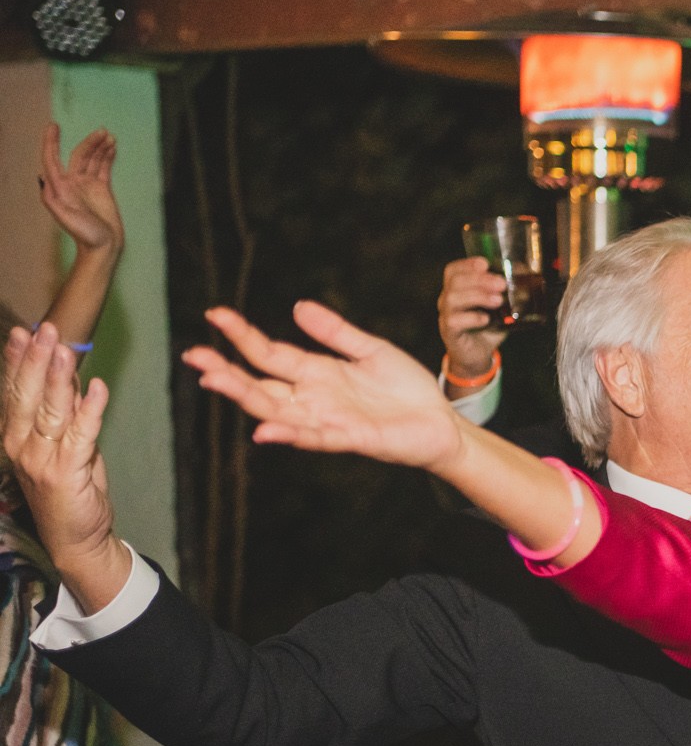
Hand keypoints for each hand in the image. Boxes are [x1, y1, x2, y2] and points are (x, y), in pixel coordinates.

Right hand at [2, 325, 126, 602]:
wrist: (76, 538)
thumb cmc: (71, 488)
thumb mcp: (62, 445)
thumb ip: (63, 415)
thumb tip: (70, 378)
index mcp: (15, 437)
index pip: (13, 392)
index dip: (18, 360)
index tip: (24, 332)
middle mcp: (22, 446)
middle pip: (28, 395)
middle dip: (37, 360)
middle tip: (45, 330)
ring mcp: (42, 460)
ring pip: (51, 411)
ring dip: (59, 378)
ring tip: (63, 350)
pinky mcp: (68, 472)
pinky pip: (82, 435)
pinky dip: (91, 410)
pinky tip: (97, 388)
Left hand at [38, 125, 122, 257]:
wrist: (102, 246)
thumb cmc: (83, 233)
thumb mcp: (63, 216)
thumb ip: (50, 197)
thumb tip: (42, 175)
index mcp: (59, 186)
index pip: (52, 158)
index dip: (51, 141)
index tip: (53, 126)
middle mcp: (72, 182)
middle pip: (78, 154)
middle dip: (89, 142)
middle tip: (102, 131)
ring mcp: (87, 184)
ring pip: (92, 158)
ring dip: (99, 146)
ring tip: (109, 136)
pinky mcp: (102, 188)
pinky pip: (103, 167)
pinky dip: (107, 156)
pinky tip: (112, 147)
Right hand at [184, 301, 466, 471]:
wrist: (441, 422)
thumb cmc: (407, 390)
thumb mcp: (371, 350)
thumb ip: (336, 332)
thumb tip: (298, 306)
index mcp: (317, 373)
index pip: (270, 354)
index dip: (242, 335)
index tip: (215, 314)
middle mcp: (314, 398)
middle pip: (260, 385)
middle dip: (227, 370)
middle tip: (193, 355)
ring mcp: (329, 420)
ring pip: (276, 410)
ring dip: (245, 397)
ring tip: (214, 380)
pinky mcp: (351, 438)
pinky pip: (313, 437)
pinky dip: (289, 434)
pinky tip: (265, 429)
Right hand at [438, 257, 506, 390]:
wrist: (477, 355)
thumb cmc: (488, 327)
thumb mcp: (500, 307)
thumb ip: (508, 293)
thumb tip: (525, 276)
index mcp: (458, 288)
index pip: (454, 270)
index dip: (467, 264)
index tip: (485, 263)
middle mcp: (448, 299)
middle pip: (455, 281)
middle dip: (480, 279)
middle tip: (501, 284)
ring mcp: (446, 315)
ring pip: (453, 298)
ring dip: (478, 296)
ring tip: (498, 300)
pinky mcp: (449, 331)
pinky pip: (454, 320)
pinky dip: (472, 318)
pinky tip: (486, 319)